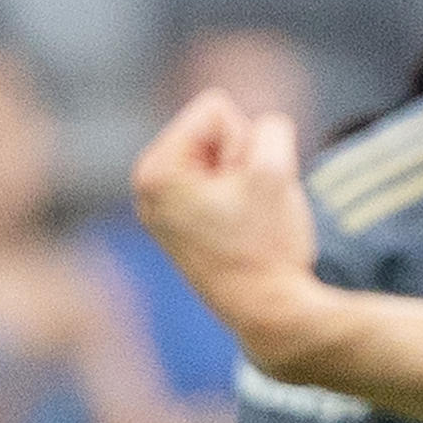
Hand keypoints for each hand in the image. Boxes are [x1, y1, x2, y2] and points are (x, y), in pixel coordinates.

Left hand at [129, 91, 322, 363]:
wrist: (267, 313)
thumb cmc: (266, 245)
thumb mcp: (276, 171)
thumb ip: (269, 127)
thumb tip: (259, 128)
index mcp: (156, 169)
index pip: (217, 109)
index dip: (246, 144)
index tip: (245, 189)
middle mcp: (146, 185)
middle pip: (214, 131)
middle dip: (241, 159)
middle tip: (247, 207)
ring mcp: (159, 206)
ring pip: (219, 158)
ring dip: (242, 179)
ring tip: (244, 220)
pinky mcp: (178, 224)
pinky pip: (217, 183)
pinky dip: (235, 198)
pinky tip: (238, 231)